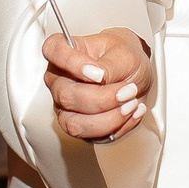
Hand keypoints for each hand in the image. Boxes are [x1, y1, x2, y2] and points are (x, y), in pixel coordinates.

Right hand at [42, 28, 153, 142]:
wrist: (135, 75)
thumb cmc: (124, 59)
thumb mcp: (124, 55)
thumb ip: (109, 66)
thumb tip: (98, 76)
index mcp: (64, 53)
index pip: (53, 50)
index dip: (72, 63)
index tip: (99, 73)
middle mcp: (59, 81)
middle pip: (66, 96)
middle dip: (103, 98)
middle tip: (128, 90)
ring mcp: (65, 106)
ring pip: (75, 124)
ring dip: (110, 118)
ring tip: (131, 104)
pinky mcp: (79, 126)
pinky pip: (92, 136)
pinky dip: (118, 127)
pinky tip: (131, 113)